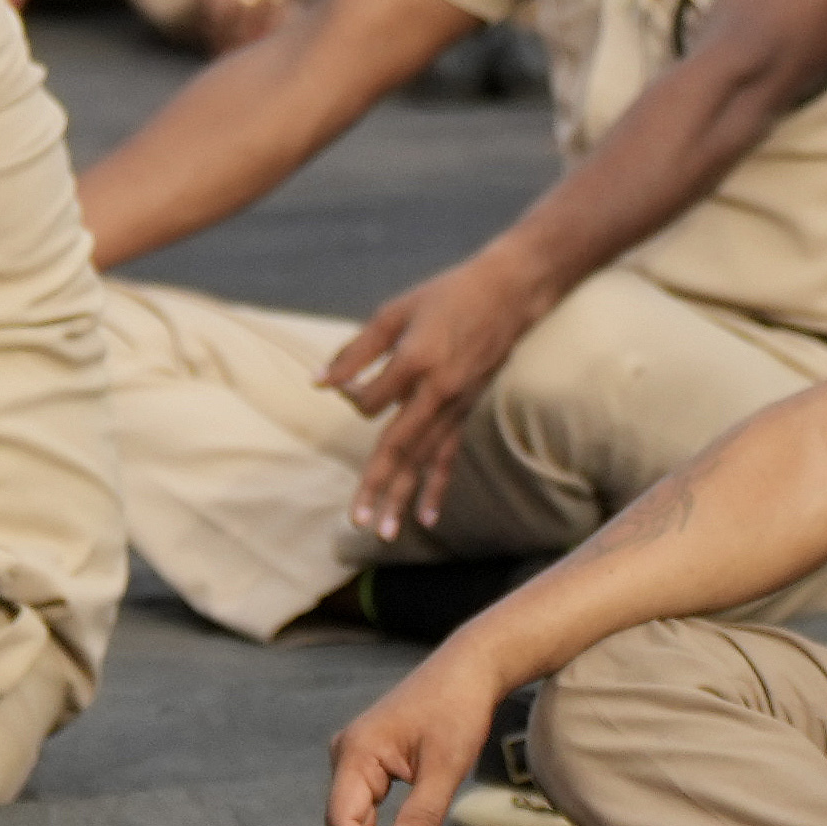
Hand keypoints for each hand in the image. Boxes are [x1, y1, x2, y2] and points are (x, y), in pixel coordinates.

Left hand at [323, 247, 547, 541]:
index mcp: (416, 361)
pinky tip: (426, 519)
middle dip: (376, 486)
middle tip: (357, 522)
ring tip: (384, 533)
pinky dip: (437, 488)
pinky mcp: (466, 411)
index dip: (350, 397)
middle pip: (399, 447)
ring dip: (402, 497)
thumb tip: (318, 383)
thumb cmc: (445, 295)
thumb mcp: (395, 312)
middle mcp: (437, 391)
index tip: (342, 385)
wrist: (509, 292)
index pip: (370, 401)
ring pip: (423, 460)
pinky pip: (448, 456)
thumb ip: (357, 350)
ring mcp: (455, 406)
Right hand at [324, 646, 503, 825]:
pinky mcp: (372, 761)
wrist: (469, 670)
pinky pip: (370, 807)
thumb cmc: (458, 710)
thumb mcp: (445, 768)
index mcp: (356, 752)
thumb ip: (421, 818)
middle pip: (347, 823)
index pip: (343, 819)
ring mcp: (357, 757)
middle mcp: (347, 754)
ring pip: (359, 818)